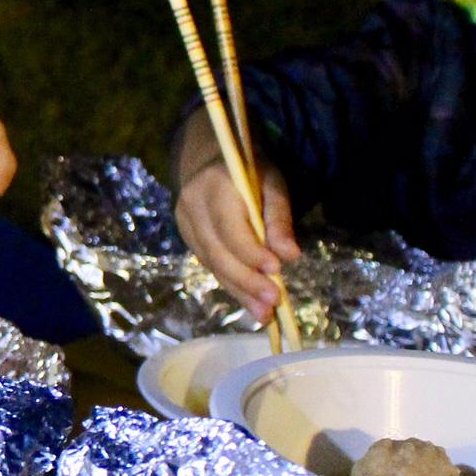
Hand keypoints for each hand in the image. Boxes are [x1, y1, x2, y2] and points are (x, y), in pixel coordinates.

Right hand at [171, 112, 298, 323]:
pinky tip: (251, 302)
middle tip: (272, 305)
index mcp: (214, 187)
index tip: (276, 270)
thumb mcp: (273, 184)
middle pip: (217, 252)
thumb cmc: (252, 171)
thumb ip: (280, 218)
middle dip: (246, 281)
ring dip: (239, 292)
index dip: (250, 252)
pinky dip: (231, 285)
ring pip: (212, 265)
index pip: (230, 227)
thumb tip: (290, 256)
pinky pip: (210, 266)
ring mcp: (185, 225)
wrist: (211, 160)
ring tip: (264, 315)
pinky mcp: (187, 239)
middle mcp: (192, 207)